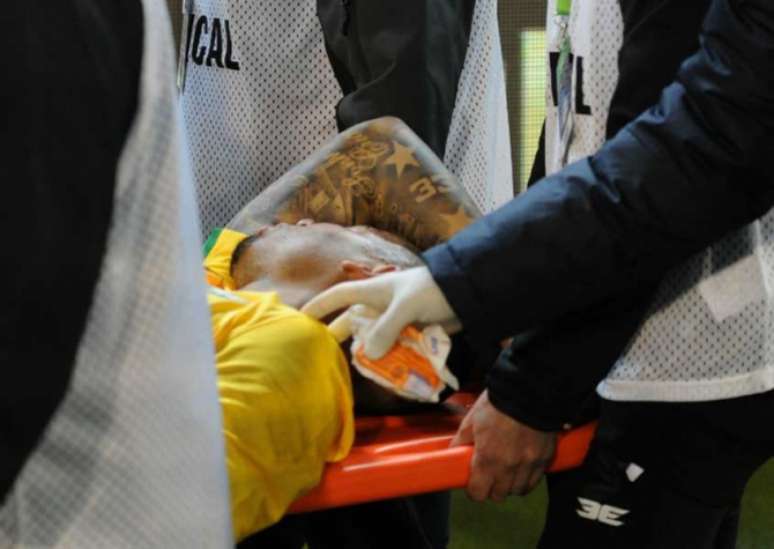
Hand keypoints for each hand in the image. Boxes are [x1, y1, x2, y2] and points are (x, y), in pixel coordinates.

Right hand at [301, 266, 460, 358]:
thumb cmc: (433, 289)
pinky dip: (390, 359)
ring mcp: (396, 320)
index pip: (337, 296)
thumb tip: (369, 356)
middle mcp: (380, 306)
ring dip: (368, 354)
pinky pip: (394, 348)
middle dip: (340, 338)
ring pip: (374, 340)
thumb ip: (387, 329)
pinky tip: (387, 374)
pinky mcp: (411, 333)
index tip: (299, 319)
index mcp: (372, 292)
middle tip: (322, 357)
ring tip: (359, 371)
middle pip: (353, 323)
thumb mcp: (407, 306)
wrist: (467, 291)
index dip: (318, 306)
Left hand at [451, 391, 556, 501]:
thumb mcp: (473, 419)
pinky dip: (527, 478)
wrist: (529, 390)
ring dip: (510, 485)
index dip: (474, 491)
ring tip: (506, 471)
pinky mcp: (545, 459)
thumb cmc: (499, 402)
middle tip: (488, 475)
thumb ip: (462, 439)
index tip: (473, 483)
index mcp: (488, 458)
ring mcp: (529, 464)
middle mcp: (510, 466)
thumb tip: (453, 450)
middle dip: (491, 489)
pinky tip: (521, 467)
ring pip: (518, 490)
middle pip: (498, 496)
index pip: (479, 493)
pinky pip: (535, 480)